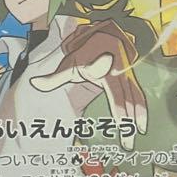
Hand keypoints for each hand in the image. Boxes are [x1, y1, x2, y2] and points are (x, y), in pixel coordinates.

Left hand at [30, 21, 147, 149]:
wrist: (106, 33)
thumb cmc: (85, 50)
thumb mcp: (69, 63)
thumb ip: (53, 78)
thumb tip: (34, 83)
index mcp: (105, 71)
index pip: (113, 94)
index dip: (119, 108)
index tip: (121, 121)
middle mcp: (119, 74)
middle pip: (127, 101)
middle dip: (128, 122)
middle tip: (127, 142)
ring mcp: (127, 76)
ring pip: (136, 98)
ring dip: (139, 118)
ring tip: (139, 135)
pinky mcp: (131, 78)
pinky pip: (138, 95)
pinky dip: (141, 110)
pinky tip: (141, 125)